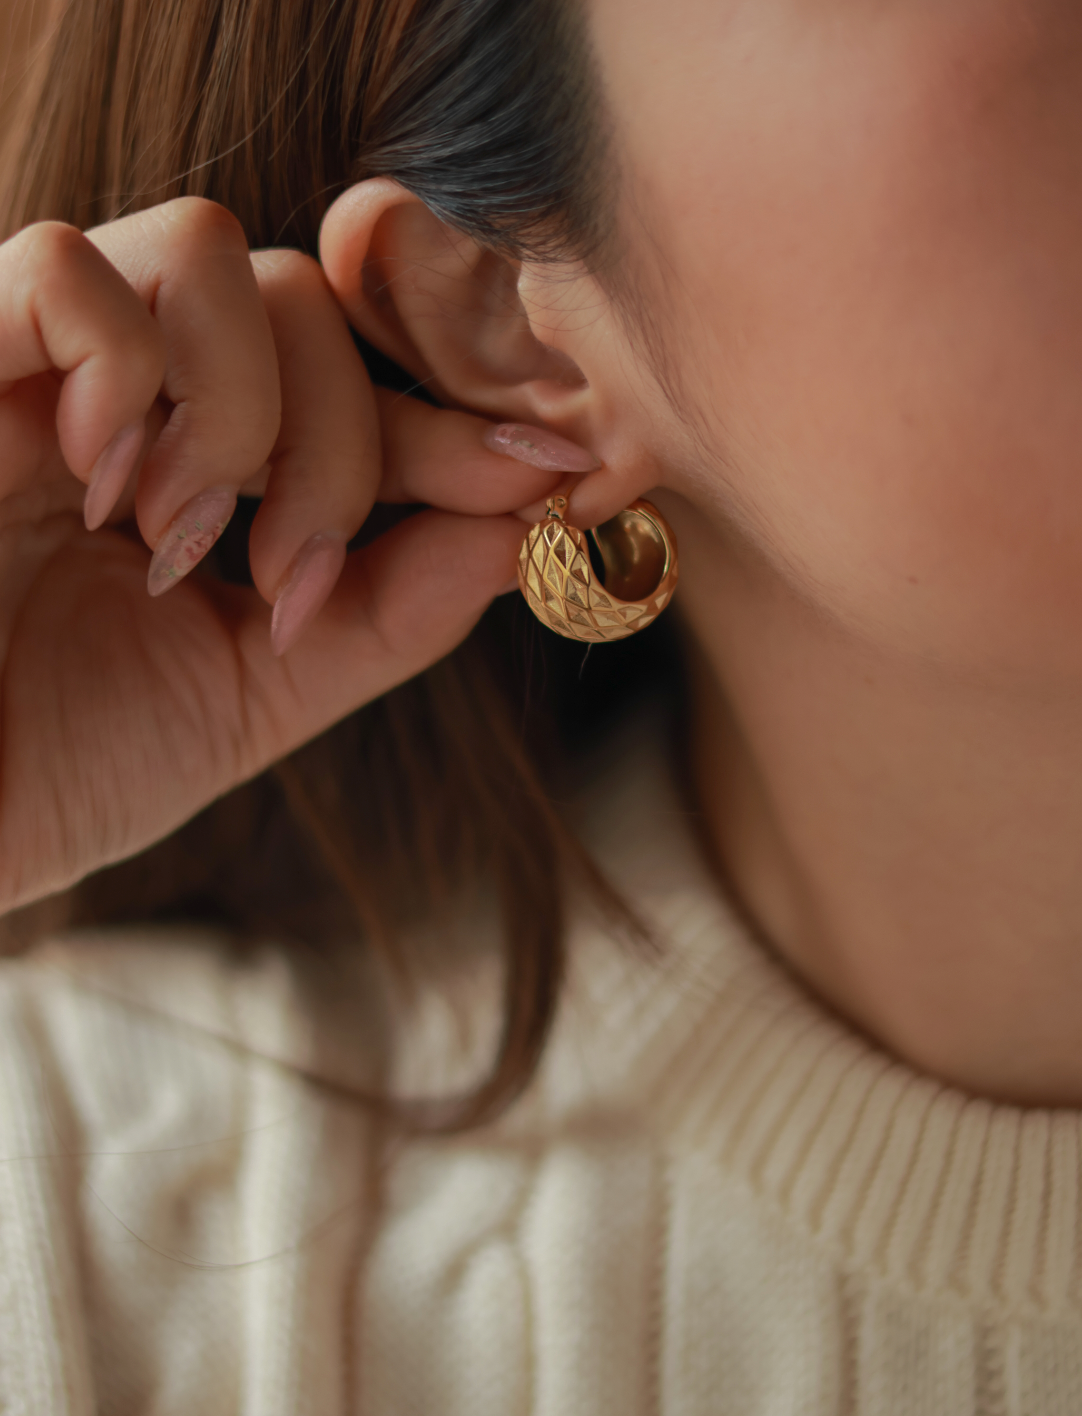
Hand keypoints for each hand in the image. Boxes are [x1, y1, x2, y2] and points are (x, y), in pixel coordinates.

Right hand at [0, 198, 561, 913]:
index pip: (357, 377)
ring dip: (237, 411)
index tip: (544, 474)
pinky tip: (100, 484)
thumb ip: (386, 611)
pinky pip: (65, 269)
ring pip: (207, 254)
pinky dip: (122, 373)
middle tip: (287, 580)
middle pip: (304, 298)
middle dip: (341, 444)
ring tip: (176, 539)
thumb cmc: (48, 764)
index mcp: (194, 458)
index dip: (452, 419)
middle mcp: (124, 389)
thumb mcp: (253, 694)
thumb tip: (525, 529)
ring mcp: (35, 361)